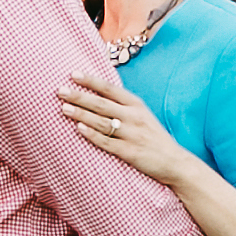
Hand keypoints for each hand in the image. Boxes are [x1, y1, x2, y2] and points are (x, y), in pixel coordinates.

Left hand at [59, 70, 194, 186]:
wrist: (174, 162)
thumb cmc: (153, 137)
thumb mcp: (142, 115)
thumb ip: (122, 105)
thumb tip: (97, 94)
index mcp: (136, 105)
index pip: (110, 89)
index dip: (91, 81)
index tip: (73, 74)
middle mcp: (134, 117)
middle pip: (102, 104)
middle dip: (79, 96)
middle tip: (60, 91)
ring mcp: (131, 134)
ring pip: (101, 122)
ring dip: (81, 114)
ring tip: (64, 108)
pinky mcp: (129, 152)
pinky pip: (107, 142)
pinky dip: (92, 135)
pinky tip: (78, 129)